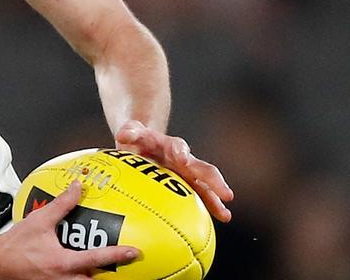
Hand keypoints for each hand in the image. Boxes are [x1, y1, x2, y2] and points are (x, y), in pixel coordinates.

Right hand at [0, 180, 137, 278]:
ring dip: (91, 277)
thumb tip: (77, 188)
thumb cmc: (14, 245)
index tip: (134, 251)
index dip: (118, 255)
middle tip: (122, 267)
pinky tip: (76, 272)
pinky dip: (77, 279)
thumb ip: (62, 205)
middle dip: (108, 276)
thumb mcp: (40, 220)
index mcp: (62, 263)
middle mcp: (62, 279)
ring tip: (100, 270)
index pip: (97, 259)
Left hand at [115, 120, 233, 221]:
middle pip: (202, 169)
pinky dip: (209, 206)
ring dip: (215, 199)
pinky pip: (199, 196)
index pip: (178, 146)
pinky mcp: (185, 184)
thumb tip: (123, 135)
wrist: (144, 141)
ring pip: (205, 186)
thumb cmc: (137, 137)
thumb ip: (129, 131)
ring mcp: (187, 173)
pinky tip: (220, 219)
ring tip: (225, 215)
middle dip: (214, 181)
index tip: (182, 158)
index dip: (180, 151)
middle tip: (226, 194)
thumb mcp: (131, 131)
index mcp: (170, 145)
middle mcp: (184, 159)